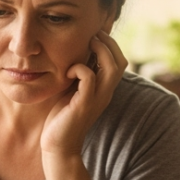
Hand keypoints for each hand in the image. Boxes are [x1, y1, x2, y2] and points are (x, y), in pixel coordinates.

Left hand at [41, 30, 128, 155]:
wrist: (58, 145)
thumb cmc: (62, 117)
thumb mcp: (73, 91)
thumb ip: (79, 75)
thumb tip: (76, 55)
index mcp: (104, 89)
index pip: (119, 62)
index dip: (111, 45)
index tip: (95, 34)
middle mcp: (106, 93)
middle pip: (120, 62)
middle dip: (109, 43)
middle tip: (94, 33)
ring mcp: (97, 99)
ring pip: (111, 68)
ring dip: (100, 51)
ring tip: (88, 43)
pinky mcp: (84, 104)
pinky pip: (89, 79)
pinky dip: (80, 69)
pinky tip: (68, 72)